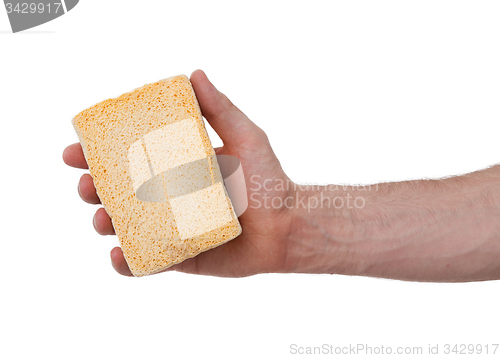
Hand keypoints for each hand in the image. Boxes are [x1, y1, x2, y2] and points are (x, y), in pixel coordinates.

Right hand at [63, 70, 296, 276]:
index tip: (77, 148)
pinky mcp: (182, 256)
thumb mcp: (245, 137)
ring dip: (104, 223)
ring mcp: (172, 228)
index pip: (129, 158)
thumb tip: (194, 74)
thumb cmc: (268, 179)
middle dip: (93, 188)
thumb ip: (220, 109)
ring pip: (126, 227)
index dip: (98, 154)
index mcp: (176, 167)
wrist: (288, 225)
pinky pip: (147, 262)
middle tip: (87, 184)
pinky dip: (127, 263)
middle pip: (118, 193)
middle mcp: (169, 197)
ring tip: (103, 219)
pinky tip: (119, 255)